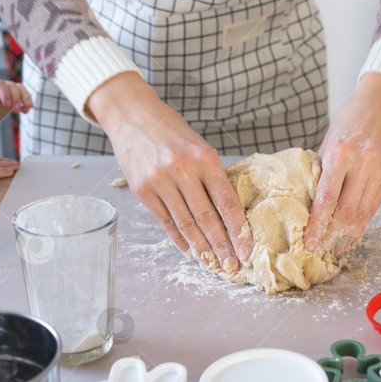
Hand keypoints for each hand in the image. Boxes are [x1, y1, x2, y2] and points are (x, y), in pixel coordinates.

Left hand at [0, 78, 32, 129]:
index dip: (5, 93)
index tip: (7, 105)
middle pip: (11, 86)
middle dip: (16, 98)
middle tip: (16, 111)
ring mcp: (5, 91)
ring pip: (19, 88)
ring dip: (25, 98)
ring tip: (26, 109)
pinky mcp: (11, 98)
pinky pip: (22, 95)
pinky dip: (26, 102)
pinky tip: (26, 110)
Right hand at [88, 73, 252, 271]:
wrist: (133, 115)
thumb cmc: (172, 131)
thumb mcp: (199, 146)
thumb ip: (212, 175)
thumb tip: (229, 211)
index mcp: (204, 157)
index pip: (226, 201)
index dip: (238, 229)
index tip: (247, 248)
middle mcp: (182, 170)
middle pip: (207, 217)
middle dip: (222, 245)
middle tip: (232, 265)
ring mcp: (160, 181)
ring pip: (186, 223)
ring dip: (201, 247)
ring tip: (212, 263)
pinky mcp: (142, 189)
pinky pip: (165, 220)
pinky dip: (178, 238)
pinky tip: (189, 250)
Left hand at [304, 73, 380, 257]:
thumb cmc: (350, 120)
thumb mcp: (329, 141)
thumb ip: (322, 170)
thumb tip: (309, 202)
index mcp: (341, 153)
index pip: (327, 198)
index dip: (317, 225)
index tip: (309, 242)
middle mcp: (364, 163)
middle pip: (347, 211)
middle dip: (332, 236)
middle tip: (320, 252)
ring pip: (363, 213)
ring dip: (349, 234)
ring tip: (336, 249)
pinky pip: (375, 205)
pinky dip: (363, 221)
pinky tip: (353, 232)